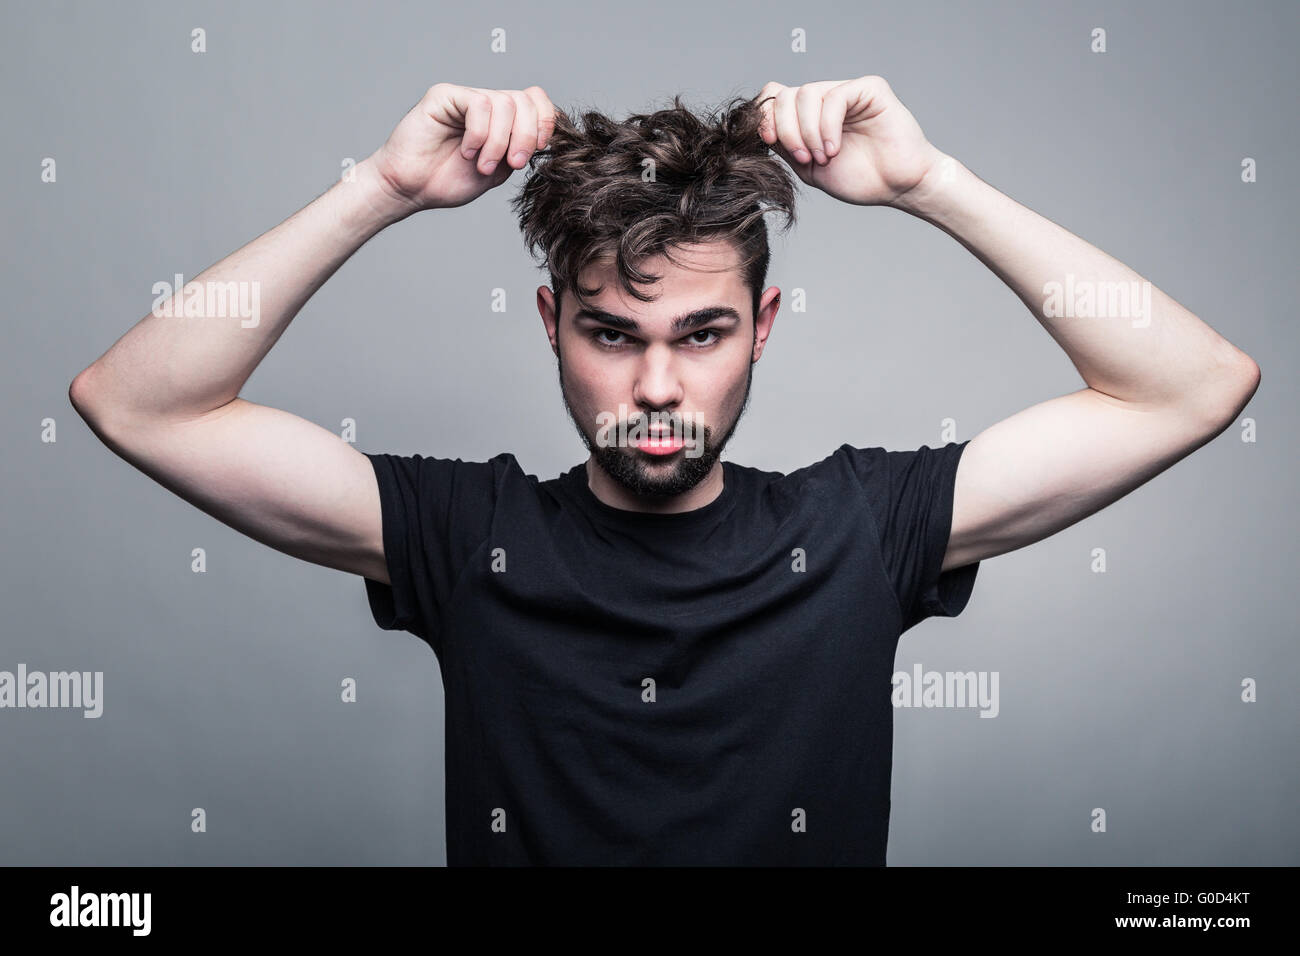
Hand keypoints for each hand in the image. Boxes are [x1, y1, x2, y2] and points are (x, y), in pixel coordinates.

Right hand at [368, 83, 557, 211]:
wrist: (411, 189)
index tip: (539, 150)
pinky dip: (480, 134)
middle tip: (514, 164)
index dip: (545, 122)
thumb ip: (521, 150)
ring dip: (500, 141)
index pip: (536, 101)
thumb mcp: (499, 170)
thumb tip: (548, 137)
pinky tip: (468, 152)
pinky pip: (479, 105)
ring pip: (504, 103)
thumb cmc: (449, 180)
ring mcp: (466, 97)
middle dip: (527, 135)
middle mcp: (486, 104)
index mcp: (503, 120)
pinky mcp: (445, 95)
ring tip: (484, 165)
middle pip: (525, 100)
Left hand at [755, 75, 943, 207]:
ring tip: (824, 157)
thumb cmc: (858, 178)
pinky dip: (828, 126)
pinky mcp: (869, 88)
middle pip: (786, 95)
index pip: (774, 97)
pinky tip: (835, 148)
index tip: (769, 142)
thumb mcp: (808, 167)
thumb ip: (784, 145)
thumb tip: (757, 128)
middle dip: (786, 128)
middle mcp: (825, 99)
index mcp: (808, 116)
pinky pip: (835, 97)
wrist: (897, 186)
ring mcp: (846, 91)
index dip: (765, 115)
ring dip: (807, 131)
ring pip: (806, 94)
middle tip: (803, 157)